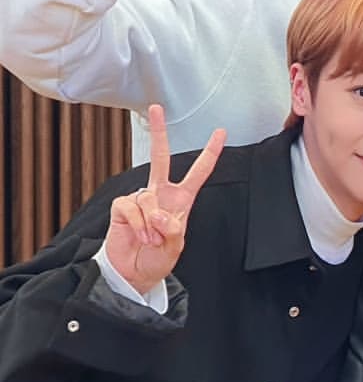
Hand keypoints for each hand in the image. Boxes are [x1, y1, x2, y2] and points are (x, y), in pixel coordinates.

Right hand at [103, 104, 225, 294]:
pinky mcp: (122, 206)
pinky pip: (132, 208)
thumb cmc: (157, 259)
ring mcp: (140, 198)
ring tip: (152, 239)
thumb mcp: (176, 247)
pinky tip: (139, 235)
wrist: (133, 274)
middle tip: (156, 107)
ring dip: (152, 225)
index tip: (221, 131)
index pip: (199, 171)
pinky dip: (138, 225)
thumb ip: (174, 230)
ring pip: (148, 199)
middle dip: (159, 132)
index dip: (210, 152)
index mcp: (181, 199)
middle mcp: (160, 193)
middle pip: (161, 157)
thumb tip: (162, 215)